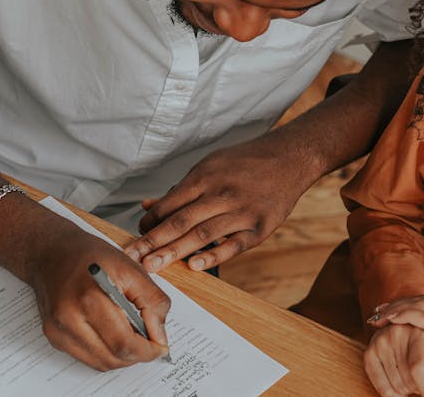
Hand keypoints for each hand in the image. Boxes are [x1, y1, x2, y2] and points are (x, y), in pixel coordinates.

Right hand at [25, 221, 170, 370]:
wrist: (52, 253)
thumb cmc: (92, 256)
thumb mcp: (132, 269)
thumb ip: (153, 302)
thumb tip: (160, 336)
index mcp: (90, 298)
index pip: (123, 343)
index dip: (148, 351)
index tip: (161, 348)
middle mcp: (68, 318)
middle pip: (112, 358)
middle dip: (138, 356)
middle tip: (151, 344)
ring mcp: (57, 330)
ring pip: (100, 363)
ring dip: (122, 358)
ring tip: (133, 337)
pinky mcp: (53, 336)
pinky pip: (87, 358)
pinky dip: (106, 353)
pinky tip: (114, 335)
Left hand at [123, 138, 313, 271]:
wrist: (290, 158)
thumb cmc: (246, 163)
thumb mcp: (210, 165)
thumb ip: (181, 189)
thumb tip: (148, 206)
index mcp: (205, 177)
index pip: (169, 204)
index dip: (149, 223)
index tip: (135, 239)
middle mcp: (221, 193)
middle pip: (180, 221)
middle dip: (153, 242)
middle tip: (133, 258)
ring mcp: (242, 211)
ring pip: (203, 234)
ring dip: (175, 252)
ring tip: (154, 266)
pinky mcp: (260, 227)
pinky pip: (234, 244)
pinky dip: (214, 255)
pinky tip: (195, 266)